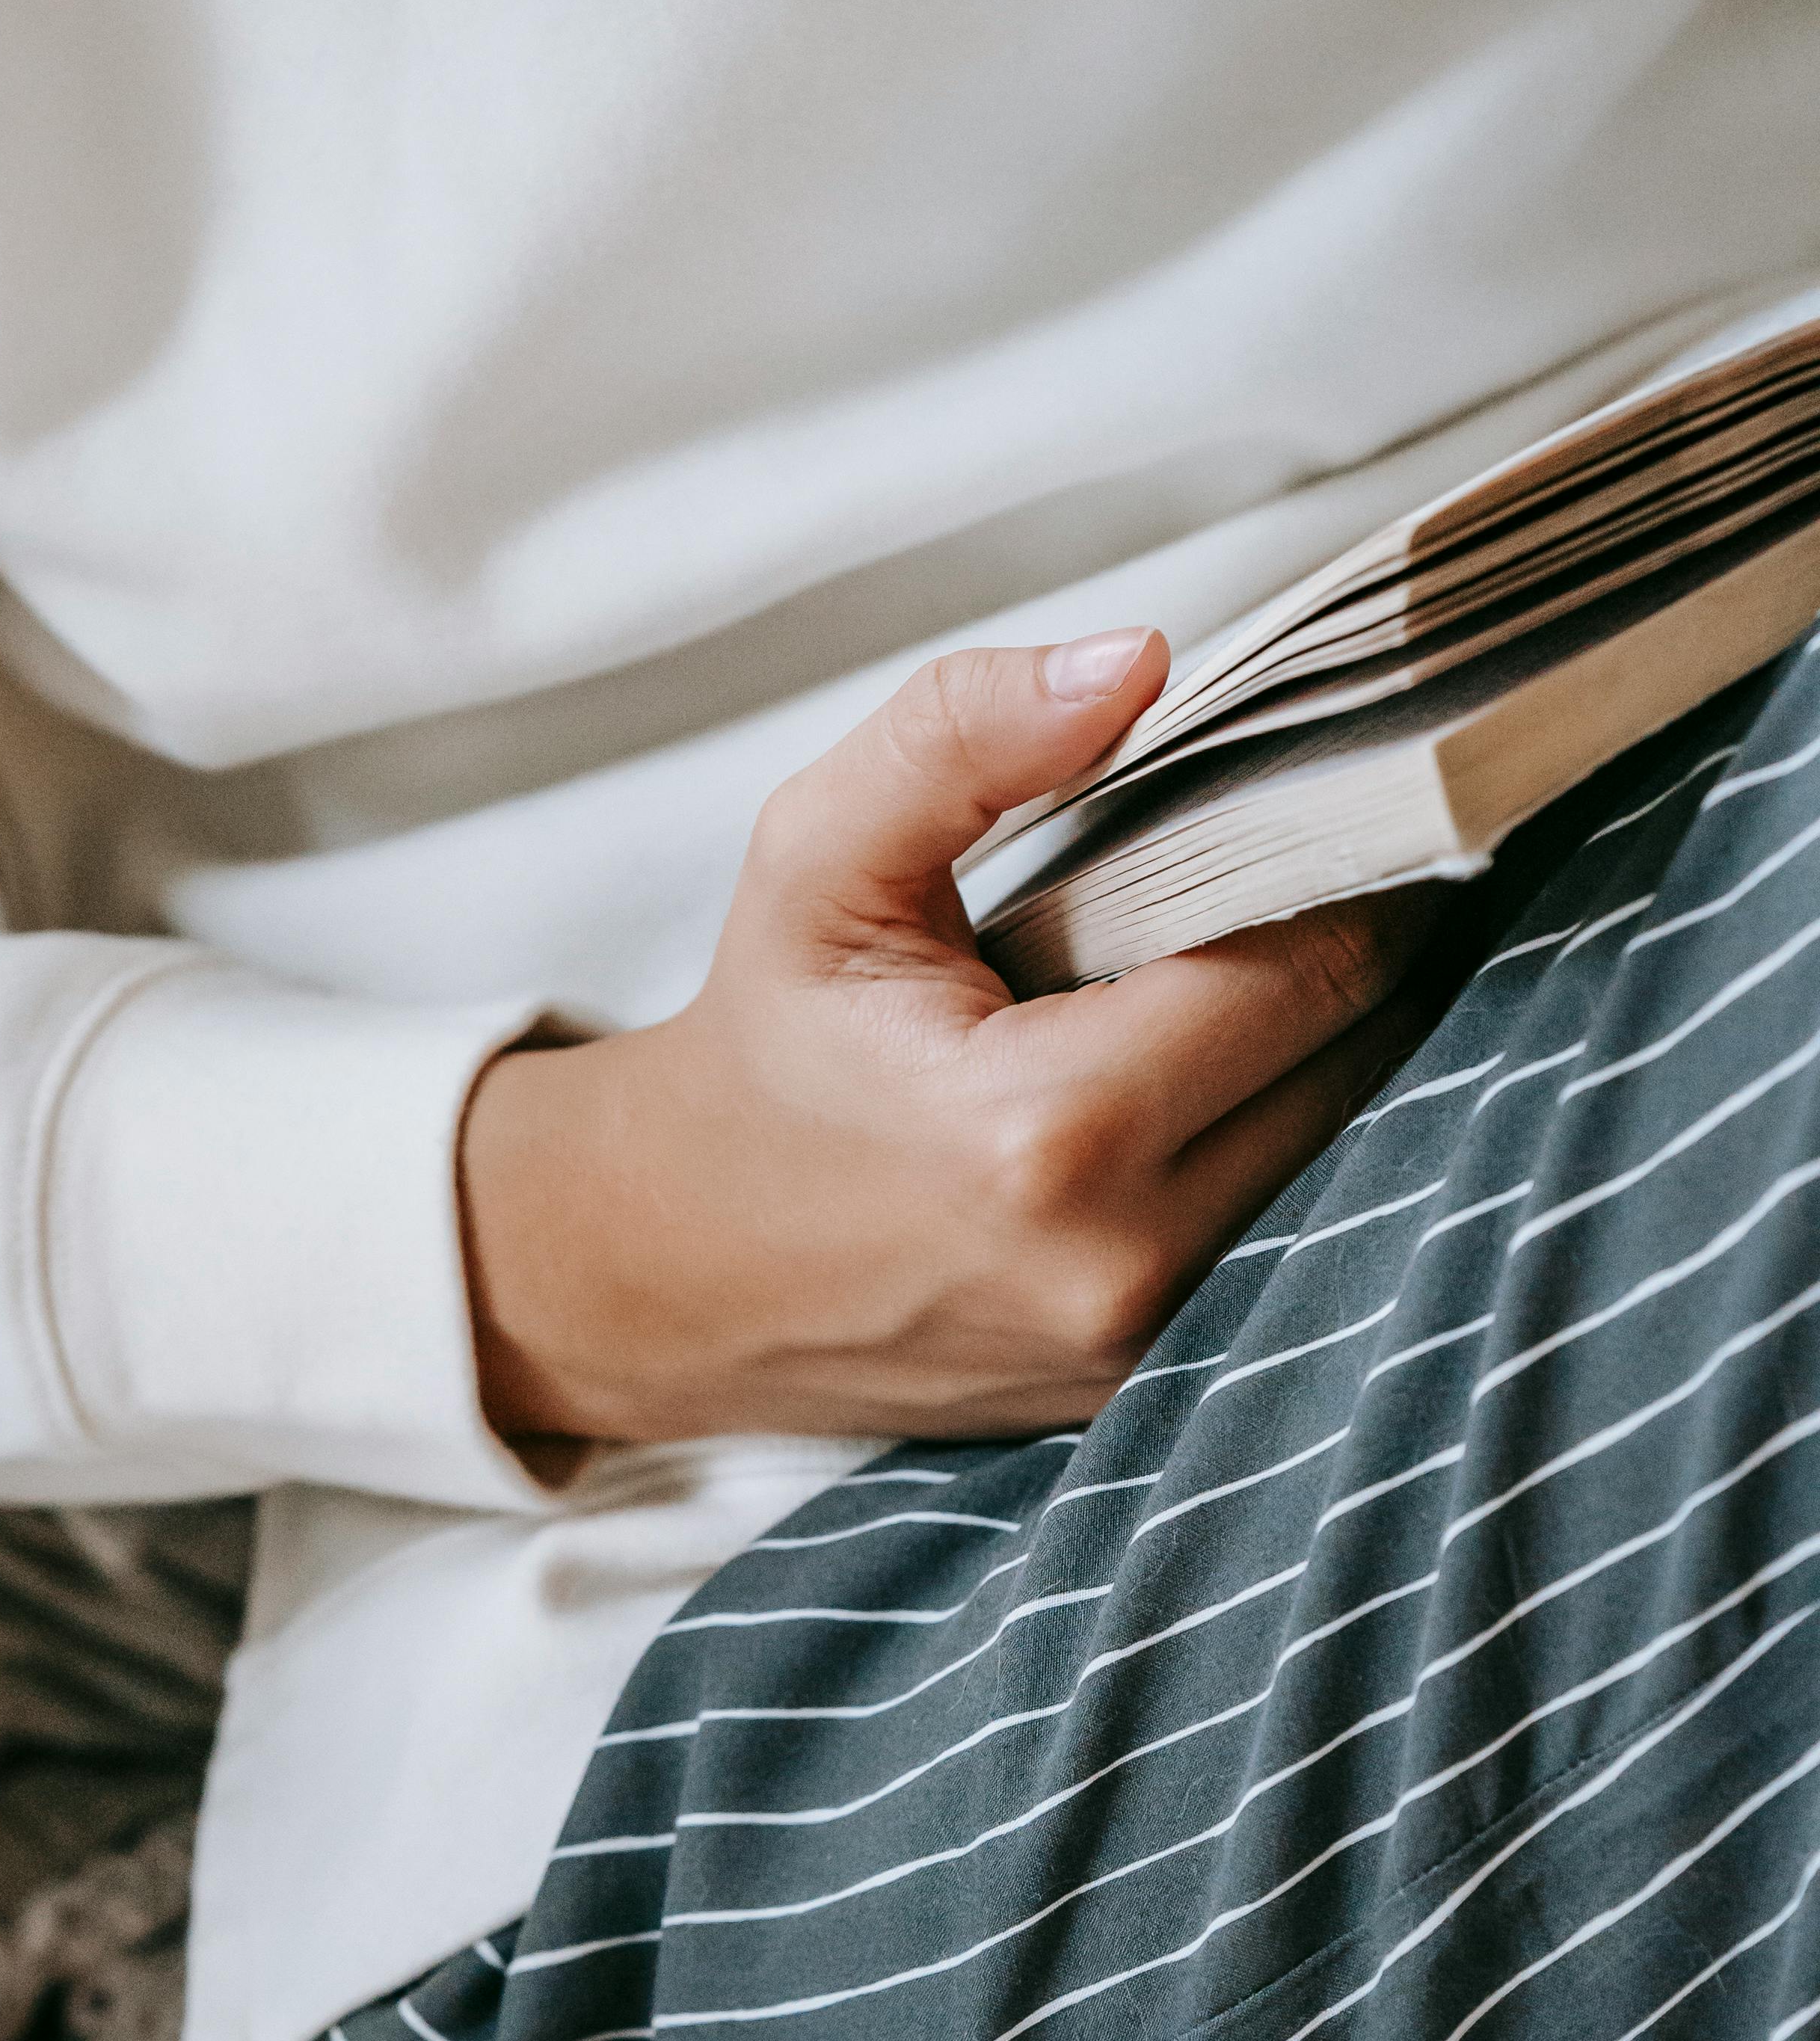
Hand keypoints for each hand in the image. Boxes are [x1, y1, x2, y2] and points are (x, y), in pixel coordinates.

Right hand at [459, 628, 1437, 1454]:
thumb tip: (1143, 660)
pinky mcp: (1155, 1380)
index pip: (1312, 962)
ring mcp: (1148, 1345)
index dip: (1343, 859)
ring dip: (1335, 1040)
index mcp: (1047, 1131)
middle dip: (1354, 941)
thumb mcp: (816, 860)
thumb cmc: (762, 1049)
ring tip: (1262, 953)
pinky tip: (1222, 1066)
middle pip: (1366, 1055)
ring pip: (1358, 1146)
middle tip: (1305, 857)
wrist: (675, 1262)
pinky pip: (1297, 1224)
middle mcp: (1121, 1261)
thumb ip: (963, 736)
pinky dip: (1286, 1132)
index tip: (1323, 790)